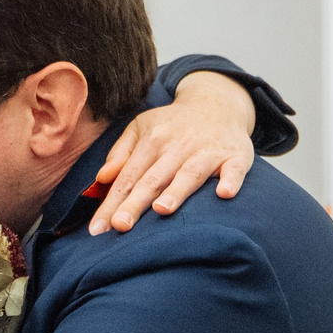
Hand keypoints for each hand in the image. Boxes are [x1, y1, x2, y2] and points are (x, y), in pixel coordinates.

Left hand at [88, 70, 258, 234]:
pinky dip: (230, 180)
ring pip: (189, 174)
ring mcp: (207, 151)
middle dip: (135, 203)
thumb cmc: (173, 125)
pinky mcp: (235, 155)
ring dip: (177, 191)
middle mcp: (177, 146)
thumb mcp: (141, 128)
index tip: (98, 229)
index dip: (112, 203)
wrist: (217, 103)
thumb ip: (120, 153)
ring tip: (162, 209)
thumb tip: (102, 178)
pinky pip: (234, 170)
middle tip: (120, 226)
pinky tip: (224, 193)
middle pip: (153, 179)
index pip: (128, 178)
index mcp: (151, 141)